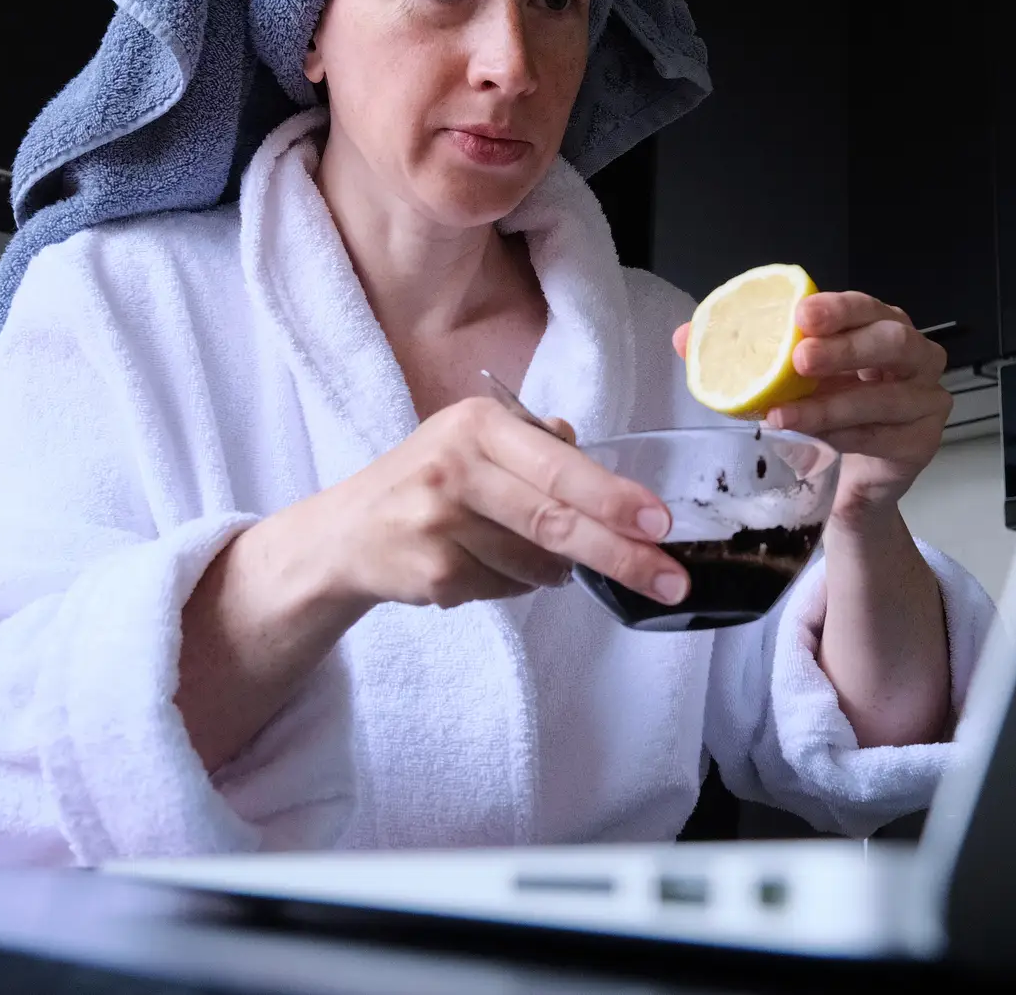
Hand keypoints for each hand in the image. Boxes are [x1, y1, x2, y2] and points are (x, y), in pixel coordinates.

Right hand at [299, 397, 687, 609]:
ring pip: (535, 564)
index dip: (614, 498)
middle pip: (554, 520)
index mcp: (478, 425)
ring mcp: (439, 523)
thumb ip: (539, 448)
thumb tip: (604, 474)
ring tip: (541, 558)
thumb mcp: (475, 442)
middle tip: (669, 578)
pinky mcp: (432, 573)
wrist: (346, 532)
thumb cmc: (427, 481)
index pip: (560, 467)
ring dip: (556, 571)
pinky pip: (505, 589)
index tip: (660, 523)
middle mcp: (455, 466)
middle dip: (620, 554)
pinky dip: (512, 586)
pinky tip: (482, 565)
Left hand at [674, 292, 948, 530]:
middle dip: (845, 347)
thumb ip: (743, 353)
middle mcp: (914, 355)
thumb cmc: (828, 410)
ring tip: (782, 415)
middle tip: (799, 358)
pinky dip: (840, 437)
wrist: (855, 479)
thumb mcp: (788, 378)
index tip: (799, 313)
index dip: (837, 307)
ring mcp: (925, 399)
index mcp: (882, 324)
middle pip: (892, 341)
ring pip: (882, 397)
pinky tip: (810, 441)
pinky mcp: (922, 441)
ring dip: (829, 405)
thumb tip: (684, 336)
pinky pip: (879, 436)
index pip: (866, 305)